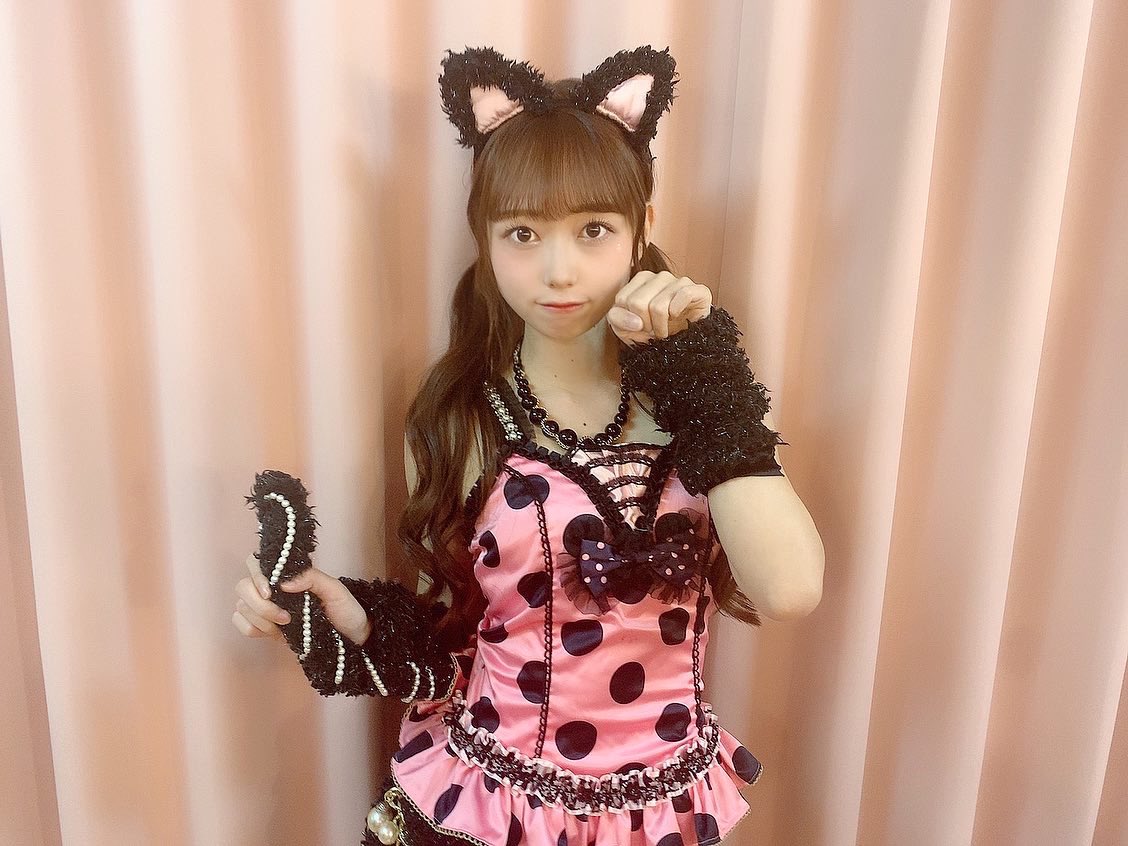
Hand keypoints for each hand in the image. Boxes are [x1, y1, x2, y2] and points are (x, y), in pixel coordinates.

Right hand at [232, 553, 372, 645]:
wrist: (351, 637)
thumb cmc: (346, 610)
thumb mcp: (335, 590)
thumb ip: (312, 578)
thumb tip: (284, 582)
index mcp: (288, 574)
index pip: (255, 563)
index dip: (256, 577)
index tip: (271, 593)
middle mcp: (274, 588)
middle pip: (242, 587)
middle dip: (259, 605)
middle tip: (285, 617)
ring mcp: (266, 607)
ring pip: (241, 607)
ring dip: (260, 620)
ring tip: (285, 626)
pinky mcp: (265, 627)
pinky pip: (242, 624)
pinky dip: (253, 629)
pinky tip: (274, 633)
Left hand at [607, 270, 712, 345]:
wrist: (681, 342)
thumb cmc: (652, 331)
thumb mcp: (624, 327)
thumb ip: (617, 318)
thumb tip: (636, 321)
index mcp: (641, 280)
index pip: (623, 299)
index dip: (630, 320)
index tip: (639, 326)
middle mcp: (660, 277)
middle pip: (639, 303)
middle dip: (645, 324)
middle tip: (653, 330)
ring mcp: (679, 281)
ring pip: (659, 306)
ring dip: (660, 326)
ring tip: (665, 330)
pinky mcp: (699, 290)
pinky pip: (684, 296)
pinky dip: (677, 313)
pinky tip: (677, 318)